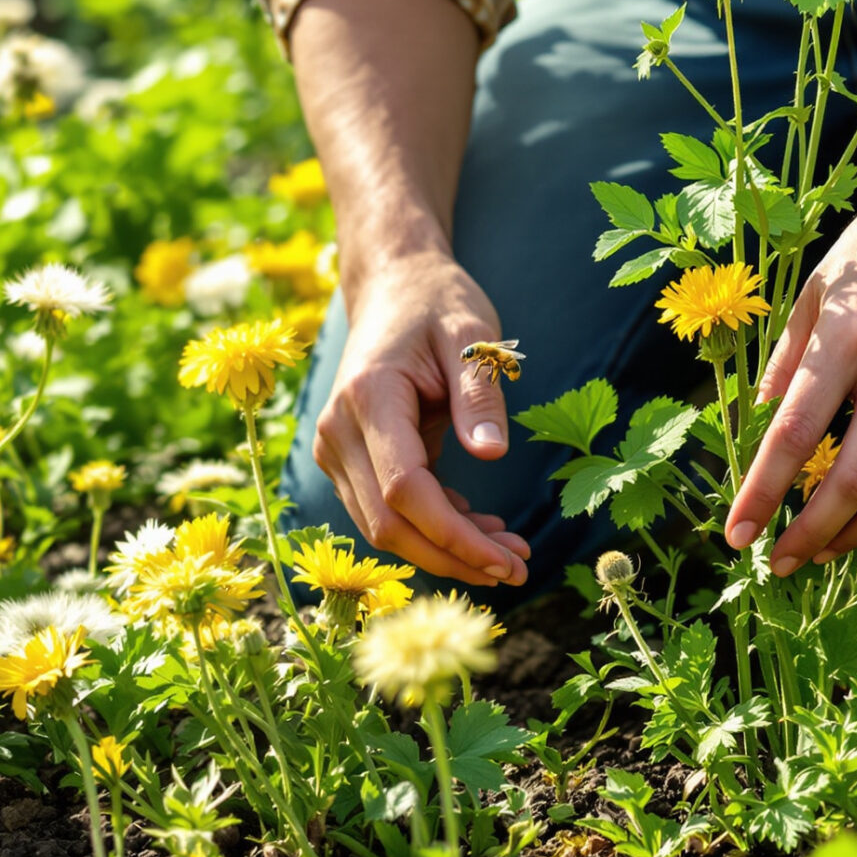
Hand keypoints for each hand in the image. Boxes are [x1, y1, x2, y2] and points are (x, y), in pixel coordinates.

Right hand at [309, 252, 532, 586]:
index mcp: (367, 397)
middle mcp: (337, 430)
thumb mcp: (472, 334)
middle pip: (389, 524)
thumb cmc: (437, 304)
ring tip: (509, 551)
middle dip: (454, 557)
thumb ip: (480, 391)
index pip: (403, 491)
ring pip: (384, 528)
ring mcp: (335, 449)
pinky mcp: (347, 460)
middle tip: (520, 569)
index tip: (508, 559)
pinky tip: (481, 525)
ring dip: (445, 550)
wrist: (393, 286)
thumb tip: (492, 454)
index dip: (454, 535)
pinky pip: (386, 512)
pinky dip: (432, 529)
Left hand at [723, 158, 856, 573]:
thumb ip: (787, 358)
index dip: (762, 493)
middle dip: (809, 532)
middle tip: (778, 561)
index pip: (796, 434)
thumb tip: (761, 426)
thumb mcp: (817, 286)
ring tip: (823, 548)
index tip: (736, 535)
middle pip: (853, 479)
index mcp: (848, 336)